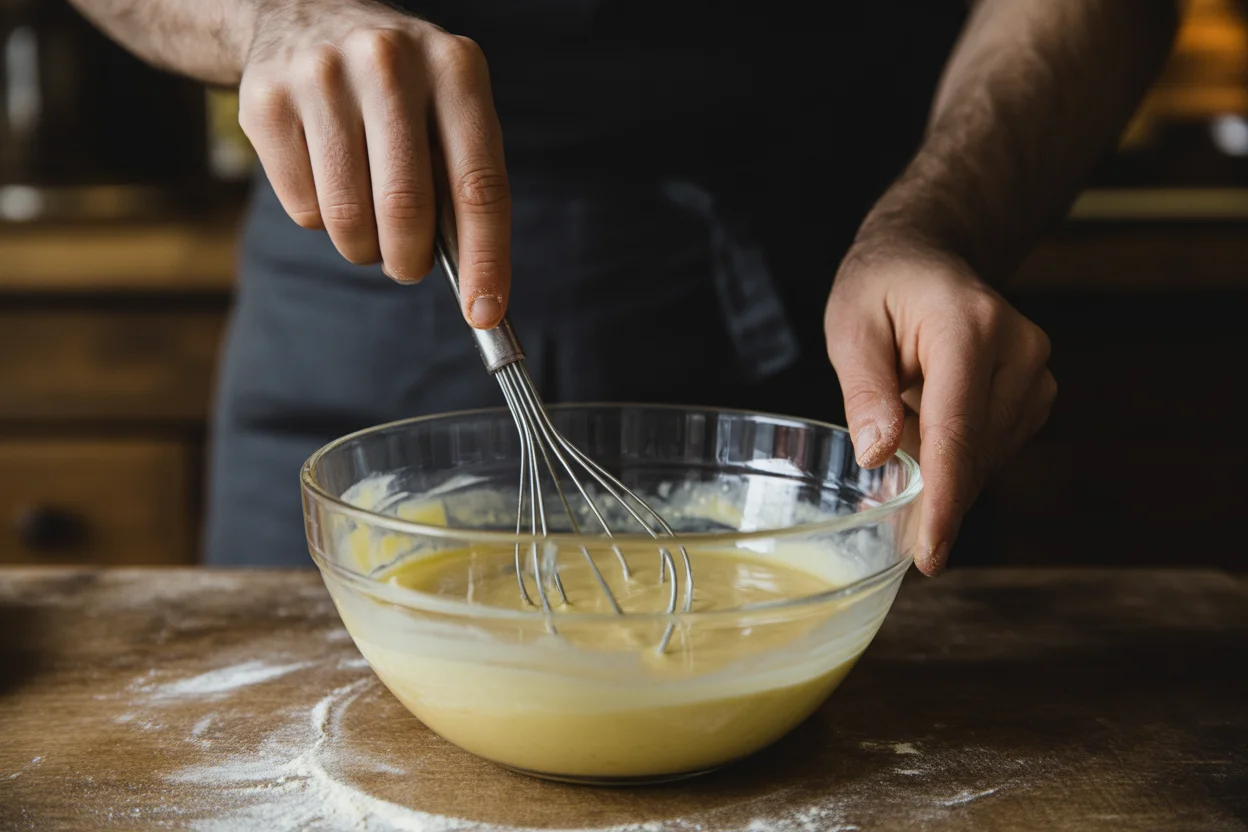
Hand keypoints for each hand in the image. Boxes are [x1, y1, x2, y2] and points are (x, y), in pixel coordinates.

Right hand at [238, 0, 509, 327]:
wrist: (301, 14)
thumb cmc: (398, 88)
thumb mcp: (448, 108)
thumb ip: (464, 182)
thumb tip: (478, 284)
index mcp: (455, 68)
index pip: (478, 185)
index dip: (485, 259)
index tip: (485, 313)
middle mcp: (389, 63)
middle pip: (407, 209)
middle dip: (410, 260)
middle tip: (409, 266)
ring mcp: (321, 77)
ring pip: (348, 218)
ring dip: (364, 246)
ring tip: (368, 220)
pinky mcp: (266, 101)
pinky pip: (304, 208)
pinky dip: (322, 220)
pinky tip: (327, 180)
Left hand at [825, 235, 1055, 575]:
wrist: (927, 256)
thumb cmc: (882, 287)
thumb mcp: (851, 327)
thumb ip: (864, 390)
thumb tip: (878, 455)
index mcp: (970, 327)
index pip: (958, 430)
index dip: (944, 499)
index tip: (930, 552)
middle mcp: (1020, 348)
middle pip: (975, 452)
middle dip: (933, 490)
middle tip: (887, 501)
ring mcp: (1036, 370)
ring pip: (987, 457)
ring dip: (943, 468)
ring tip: (903, 431)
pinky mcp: (1036, 391)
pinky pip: (993, 447)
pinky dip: (958, 456)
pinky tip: (929, 431)